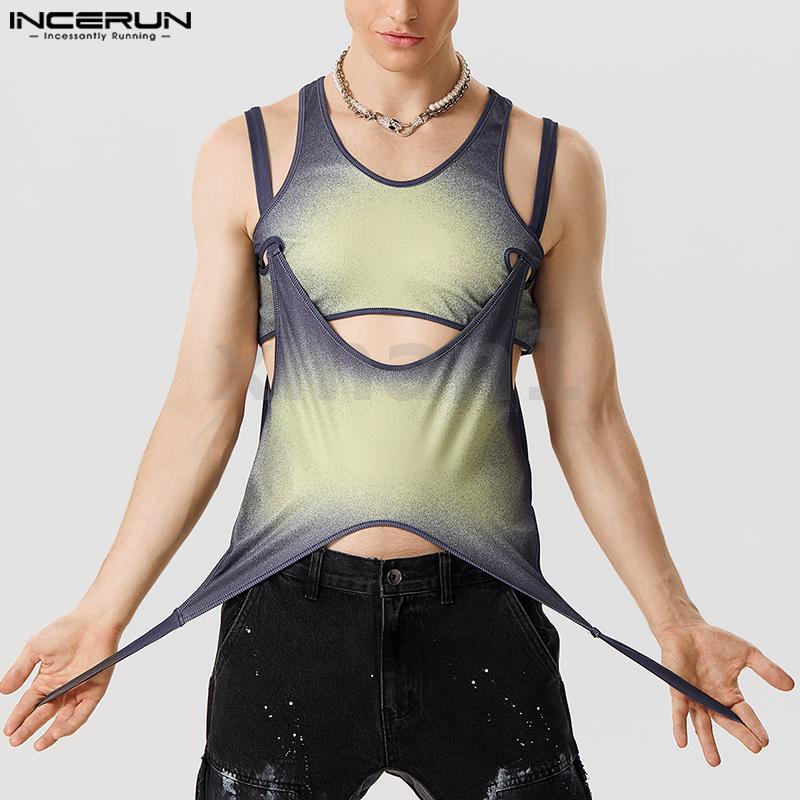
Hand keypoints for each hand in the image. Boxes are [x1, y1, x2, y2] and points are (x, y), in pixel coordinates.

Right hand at [1, 610, 123, 750]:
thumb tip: (2, 691)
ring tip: (38, 745)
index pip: (29, 704)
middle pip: (43, 714)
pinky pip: (83, 712)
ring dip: (51, 733)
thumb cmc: (67, 630)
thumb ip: (20, 671)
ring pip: (64, 718)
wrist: (94, 622)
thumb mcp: (35, 649)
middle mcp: (62, 688)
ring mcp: (79, 689)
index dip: (18, 718)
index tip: (8, 731)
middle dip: (29, 728)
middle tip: (16, 741)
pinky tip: (59, 731)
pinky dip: (72, 723)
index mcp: (46, 679)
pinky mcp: (95, 690)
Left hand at [654, 619, 794, 765]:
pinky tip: (682, 742)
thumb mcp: (747, 653)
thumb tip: (791, 685)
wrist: (686, 629)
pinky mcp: (677, 689)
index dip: (754, 727)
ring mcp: (694, 696)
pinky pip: (679, 710)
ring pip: (702, 723)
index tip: (764, 741)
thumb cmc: (714, 641)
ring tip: (714, 762)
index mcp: (729, 694)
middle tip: (755, 749)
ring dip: (706, 741)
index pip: (744, 714)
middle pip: (727, 722)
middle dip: (740, 735)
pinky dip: (680, 726)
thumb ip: (766, 669)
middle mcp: (712, 700)